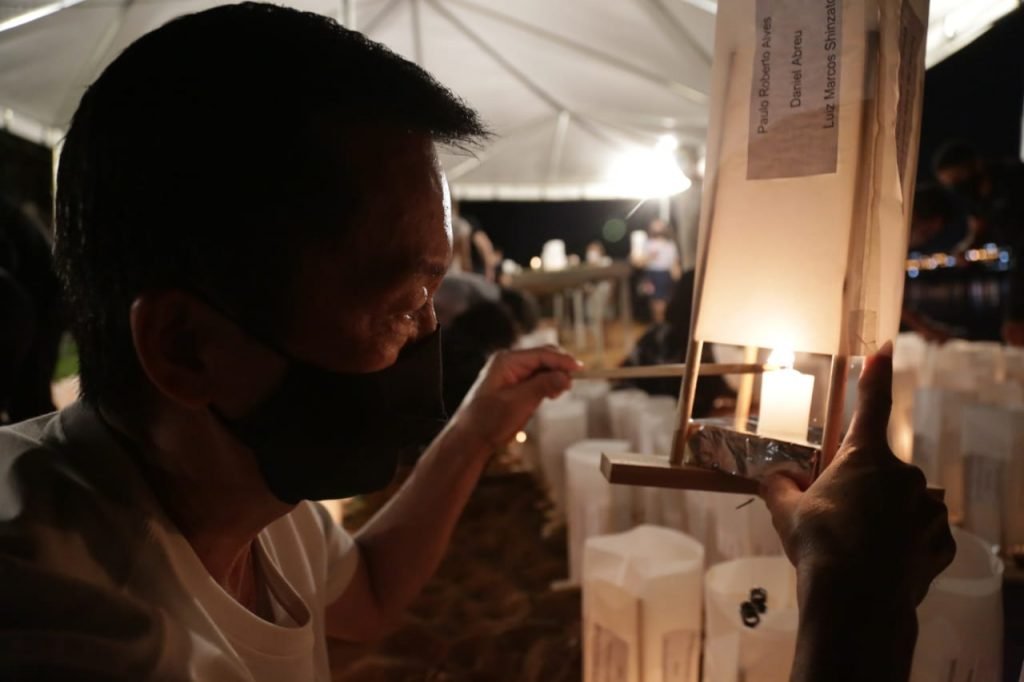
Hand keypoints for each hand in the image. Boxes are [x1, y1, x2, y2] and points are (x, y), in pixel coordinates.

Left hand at [449, 346, 578, 449]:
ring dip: (554, 378)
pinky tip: (552, 395)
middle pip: (544, 357)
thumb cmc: (488, 420)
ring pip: (543, 368)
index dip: (563, 360)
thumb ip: (543, 386)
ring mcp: (511, 373)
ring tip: (560, 393)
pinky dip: (548, 385)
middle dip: (559, 368)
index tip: (580, 369)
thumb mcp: (519, 402)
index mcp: (507, 361)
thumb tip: (566, 376)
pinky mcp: (515, 385)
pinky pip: (537, 379)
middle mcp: (509, 362)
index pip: (542, 354)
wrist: (471, 437)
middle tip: (569, 386)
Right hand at [760, 343, 954, 609]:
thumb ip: (781, 486)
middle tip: (835, 518)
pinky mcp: (941, 543)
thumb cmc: (819, 546)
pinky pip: (920, 536)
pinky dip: (903, 544)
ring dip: (884, 517)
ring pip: (902, 505)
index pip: (871, 403)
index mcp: (865, 457)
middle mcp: (904, 475)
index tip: (885, 347)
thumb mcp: (785, 510)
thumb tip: (775, 478)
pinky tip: (882, 562)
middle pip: (879, 471)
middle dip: (860, 488)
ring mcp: (927, 510)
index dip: (876, 373)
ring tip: (856, 548)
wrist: (857, 601)